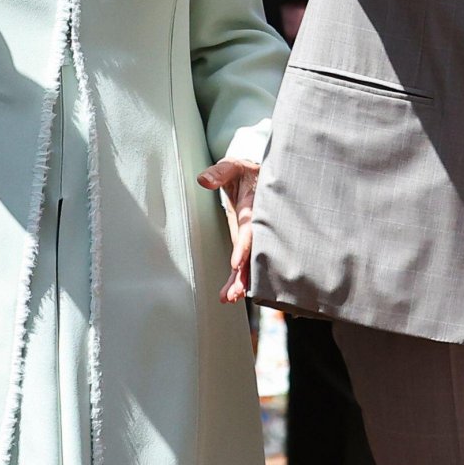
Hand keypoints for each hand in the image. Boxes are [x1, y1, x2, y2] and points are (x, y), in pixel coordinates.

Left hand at [198, 158, 259, 302]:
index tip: (236, 262)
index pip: (251, 229)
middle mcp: (258, 226)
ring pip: (251, 262)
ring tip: (230, 298)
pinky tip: (230, 295)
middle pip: (253, 253)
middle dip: (244, 274)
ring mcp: (255, 237)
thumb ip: (219, 173)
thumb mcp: (233, 167)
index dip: (245, 245)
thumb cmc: (245, 171)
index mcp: (256, 207)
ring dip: (241, 281)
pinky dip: (239, 278)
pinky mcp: (249, 242)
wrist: (259, 176)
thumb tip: (203, 180)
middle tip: (235, 292)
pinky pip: (246, 262)